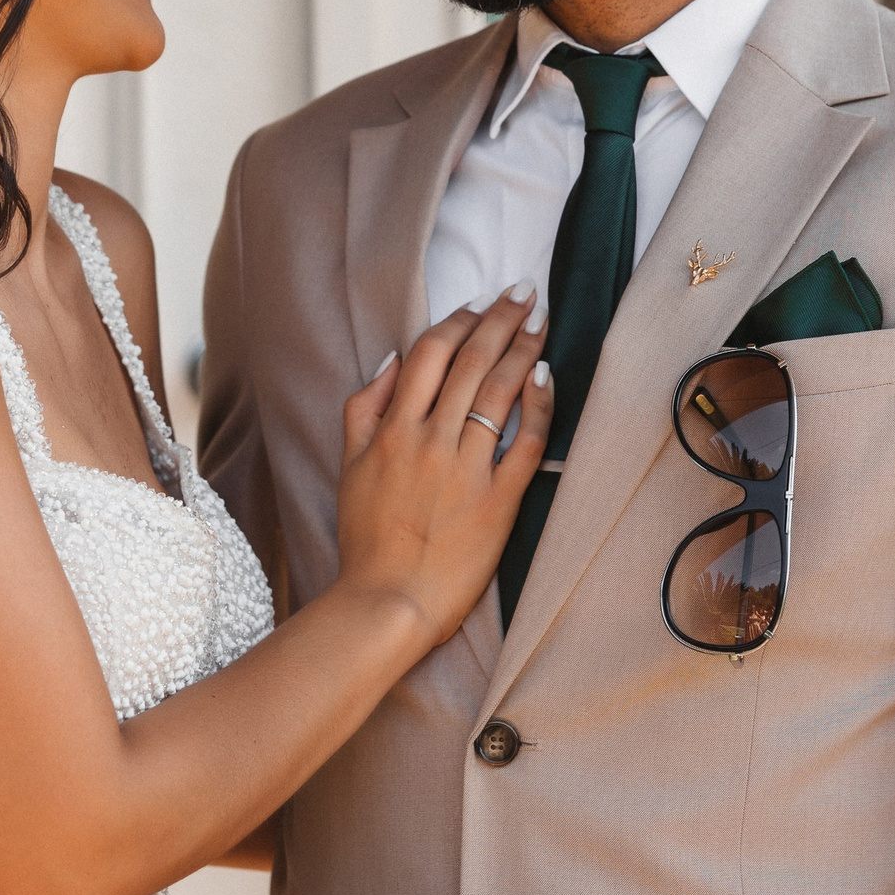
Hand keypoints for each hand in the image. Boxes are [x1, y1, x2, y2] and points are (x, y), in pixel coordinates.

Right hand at [332, 285, 552, 646]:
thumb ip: (363, 408)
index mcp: (392, 428)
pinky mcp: (498, 501)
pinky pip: (525, 443)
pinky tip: (546, 376)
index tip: (480, 301)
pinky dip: (538, 405)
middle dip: (501, 319)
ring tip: (541, 320)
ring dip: (523, 348)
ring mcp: (466, 469)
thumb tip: (391, 359)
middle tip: (525, 292)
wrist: (387, 602)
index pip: (430, 354)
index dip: (459, 320)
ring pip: (500, 392)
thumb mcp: (348, 465)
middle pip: (472, 361)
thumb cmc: (366, 538)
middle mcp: (430, 439)